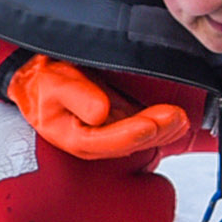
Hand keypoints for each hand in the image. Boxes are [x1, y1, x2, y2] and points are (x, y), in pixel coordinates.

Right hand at [10, 56, 186, 161]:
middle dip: (156, 131)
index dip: (131, 133)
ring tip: (181, 118)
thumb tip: (99, 113)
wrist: (40, 79)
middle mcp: (96, 142)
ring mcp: (110, 134)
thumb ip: (76, 97)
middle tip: (176, 118)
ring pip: (142, 138)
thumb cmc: (43, 83)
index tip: (150, 124)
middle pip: (131, 142)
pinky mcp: (120, 124)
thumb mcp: (52, 85)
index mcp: (76, 138)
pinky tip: (176, 120)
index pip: (108, 141)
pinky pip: (144, 128)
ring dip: (164, 130)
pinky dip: (161, 124)